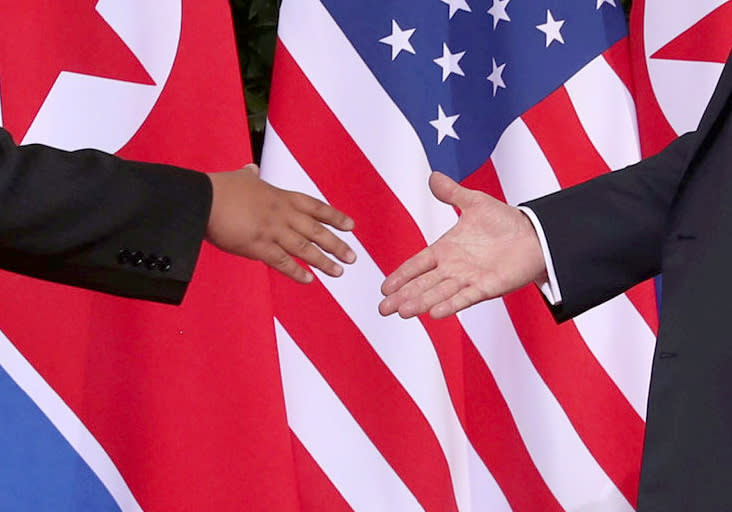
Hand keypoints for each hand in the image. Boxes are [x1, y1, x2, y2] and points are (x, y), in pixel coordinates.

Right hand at [206, 164, 355, 282]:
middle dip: (336, 244)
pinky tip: (309, 280)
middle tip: (352, 257)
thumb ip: (250, 176)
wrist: (201, 200)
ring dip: (324, 261)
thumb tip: (251, 169)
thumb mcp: (240, 178)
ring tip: (339, 272)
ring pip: (305, 249)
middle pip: (316, 231)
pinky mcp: (258, 247)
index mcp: (280, 197)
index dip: (335, 217)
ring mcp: (272, 231)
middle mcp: (282, 214)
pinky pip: (283, 262)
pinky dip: (297, 272)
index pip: (315, 207)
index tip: (351, 226)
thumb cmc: (219, 188)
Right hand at [379, 172, 545, 318]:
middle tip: (383, 309)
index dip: (401, 276)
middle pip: (422, 284)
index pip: (417, 265)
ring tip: (403, 312)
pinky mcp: (487, 287)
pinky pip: (465, 297)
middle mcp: (453, 268)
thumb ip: (452, 193)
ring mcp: (469, 279)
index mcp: (446, 249)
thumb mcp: (475, 202)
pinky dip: (450, 305)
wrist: (535, 235)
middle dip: (403, 296)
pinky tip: (435, 313)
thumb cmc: (505, 221)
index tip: (384, 288)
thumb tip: (433, 176)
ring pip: (439, 293)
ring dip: (421, 302)